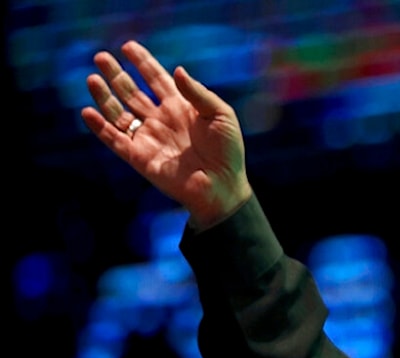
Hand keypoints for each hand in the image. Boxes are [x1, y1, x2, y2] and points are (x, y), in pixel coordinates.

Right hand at [80, 40, 252, 228]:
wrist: (223, 187)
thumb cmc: (228, 152)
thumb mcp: (221, 116)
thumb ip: (199, 93)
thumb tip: (177, 70)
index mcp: (181, 107)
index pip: (156, 79)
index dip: (142, 62)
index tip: (128, 46)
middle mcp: (161, 120)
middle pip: (132, 92)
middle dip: (116, 75)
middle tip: (100, 57)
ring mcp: (149, 138)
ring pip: (119, 114)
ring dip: (104, 97)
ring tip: (92, 78)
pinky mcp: (140, 158)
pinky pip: (116, 140)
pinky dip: (101, 128)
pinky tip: (89, 113)